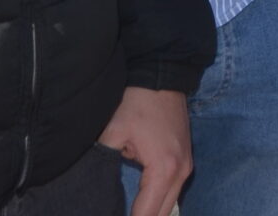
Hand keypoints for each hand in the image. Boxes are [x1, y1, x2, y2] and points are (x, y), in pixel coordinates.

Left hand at [99, 86, 190, 215]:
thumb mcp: (113, 132)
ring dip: (151, 213)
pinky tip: (143, 206)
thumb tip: (91, 188)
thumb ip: (102, 162)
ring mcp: (186, 166)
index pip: (146, 214)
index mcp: (163, 170)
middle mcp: (180, 172)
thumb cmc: (137, 102)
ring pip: (169, 205)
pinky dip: (158, 202)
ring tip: (131, 214)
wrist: (162, 75)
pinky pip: (172, 191)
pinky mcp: (184, 159)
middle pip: (162, 214)